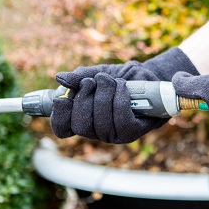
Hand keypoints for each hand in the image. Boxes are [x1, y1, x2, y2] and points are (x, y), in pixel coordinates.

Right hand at [50, 47, 198, 142]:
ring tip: (111, 80)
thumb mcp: (98, 74)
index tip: (61, 98)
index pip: (63, 129)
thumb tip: (60, 79)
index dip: (59, 116)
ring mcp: (115, 134)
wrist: (149, 78)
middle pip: (81, 125)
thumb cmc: (121, 79)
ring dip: (105, 95)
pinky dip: (119, 99)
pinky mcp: (133, 131)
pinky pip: (121, 119)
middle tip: (92, 82)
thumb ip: (79, 77)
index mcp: (85, 119)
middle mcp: (98, 131)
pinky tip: (122, 87)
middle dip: (84, 99)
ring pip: (102, 122)